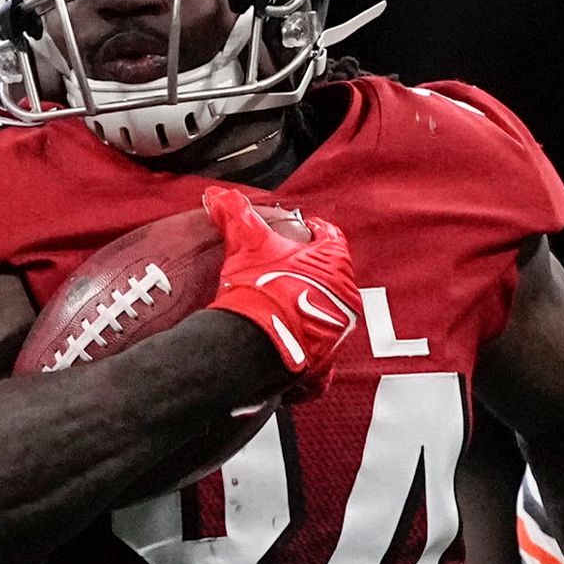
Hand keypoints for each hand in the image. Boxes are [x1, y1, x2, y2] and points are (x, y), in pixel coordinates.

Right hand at [198, 182, 360, 388]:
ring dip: (308, 313)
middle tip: (284, 272)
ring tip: (282, 309)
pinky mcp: (324, 367)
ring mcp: (337, 335)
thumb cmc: (259, 289)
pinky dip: (306, 359)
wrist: (253, 345)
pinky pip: (321, 364)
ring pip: (326, 319)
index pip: (331, 237)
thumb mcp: (245, 242)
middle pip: (329, 279)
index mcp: (335, 263)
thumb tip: (218, 196)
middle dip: (309, 275)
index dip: (313, 231)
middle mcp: (345, 299)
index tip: (302, 230)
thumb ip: (235, 214)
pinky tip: (288, 352)